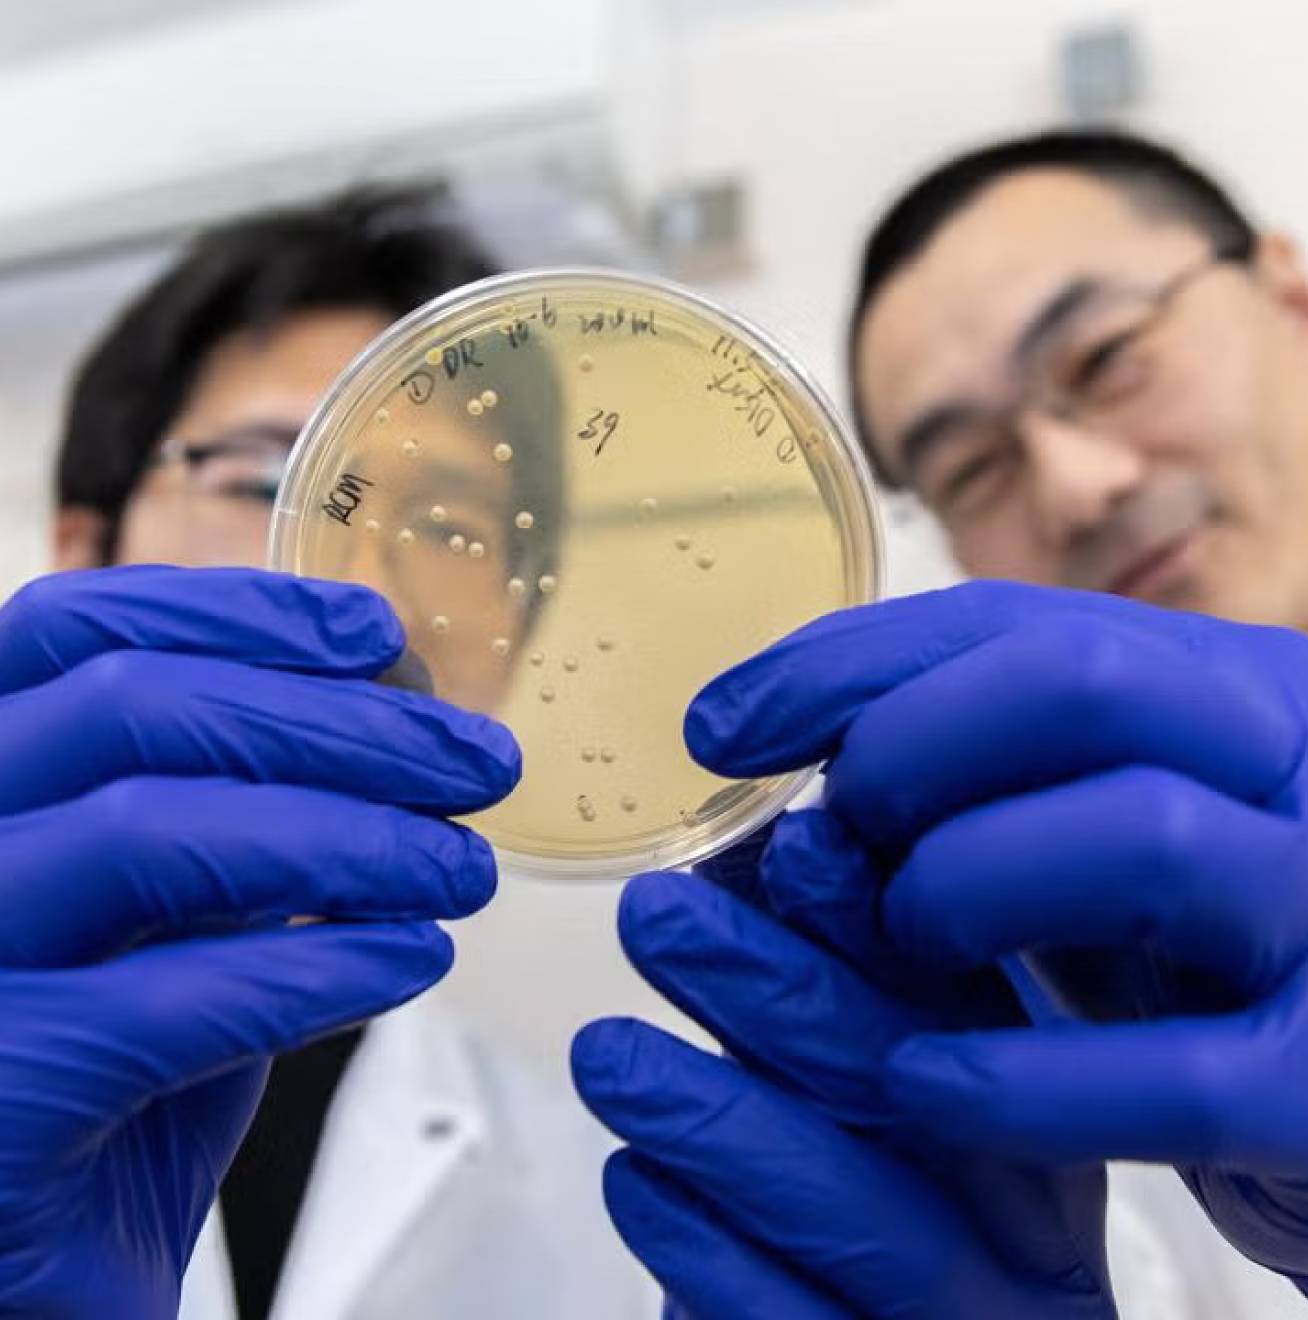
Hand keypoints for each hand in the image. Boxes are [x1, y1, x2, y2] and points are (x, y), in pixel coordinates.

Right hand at [0, 566, 517, 1318]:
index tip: (377, 632)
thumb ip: (238, 821)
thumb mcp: (169, 926)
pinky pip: (168, 999)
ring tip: (463, 871)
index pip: (68, 634)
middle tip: (476, 762)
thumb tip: (385, 719)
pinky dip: (318, 966)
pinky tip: (411, 959)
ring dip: (350, 836)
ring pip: (149, 831)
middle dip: (338, 723)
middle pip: (130, 709)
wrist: (47, 1295)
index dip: (232, 611)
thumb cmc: (112, 1098)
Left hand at [572, 819, 1115, 1318]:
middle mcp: (1029, 1229)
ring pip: (857, 1214)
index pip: (969, 1000)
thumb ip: (842, 986)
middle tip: (654, 916)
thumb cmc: (884, 1228)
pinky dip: (701, 1244)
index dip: (877, 921)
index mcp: (1039, 1124)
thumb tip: (775, 849)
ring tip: (605, 1050)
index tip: (793, 846)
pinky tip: (633, 1179)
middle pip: (910, 1088)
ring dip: (718, 1117)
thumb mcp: (886, 1101)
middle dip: (772, 989)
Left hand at [685, 580, 1307, 1299]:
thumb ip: (974, 784)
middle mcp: (1296, 764)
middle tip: (835, 829)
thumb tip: (776, 770)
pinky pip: (1176, 1075)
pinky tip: (921, 1086)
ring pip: (1137, 838)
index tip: (720, 725)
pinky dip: (1020, 1081)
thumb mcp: (1090, 828)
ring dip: (965, 885)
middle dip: (909, 746)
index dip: (844, 665)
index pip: (1009, 624)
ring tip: (901, 940)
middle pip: (1076, 684)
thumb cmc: (1189, 950)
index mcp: (1221, 685)